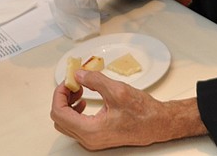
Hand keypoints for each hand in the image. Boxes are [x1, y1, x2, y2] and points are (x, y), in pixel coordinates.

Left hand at [50, 70, 204, 149]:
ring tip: (80, 90)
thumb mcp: (117, 90)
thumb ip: (94, 81)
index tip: (68, 82)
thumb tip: (78, 75)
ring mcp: (92, 140)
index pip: (59, 113)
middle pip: (60, 119)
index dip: (60, 94)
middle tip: (73, 84)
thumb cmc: (143, 112)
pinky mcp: (97, 137)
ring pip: (66, 123)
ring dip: (69, 104)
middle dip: (63, 98)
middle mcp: (89, 139)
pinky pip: (76, 126)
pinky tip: (86, 100)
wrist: (157, 124)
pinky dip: (76, 111)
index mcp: (90, 130)